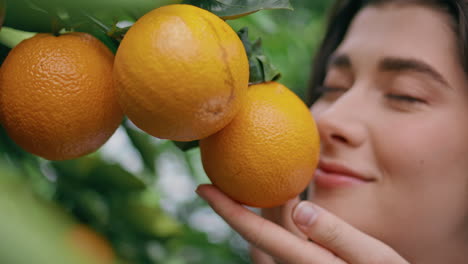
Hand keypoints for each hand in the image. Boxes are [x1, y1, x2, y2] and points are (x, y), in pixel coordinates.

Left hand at [196, 184, 408, 263]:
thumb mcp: (372, 257)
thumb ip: (338, 235)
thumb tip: (299, 207)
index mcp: (307, 261)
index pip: (258, 232)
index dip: (227, 210)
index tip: (202, 187)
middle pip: (261, 231)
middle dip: (247, 204)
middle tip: (242, 174)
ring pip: (269, 239)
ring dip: (261, 214)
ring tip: (262, 189)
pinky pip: (282, 242)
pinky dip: (277, 223)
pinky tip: (289, 208)